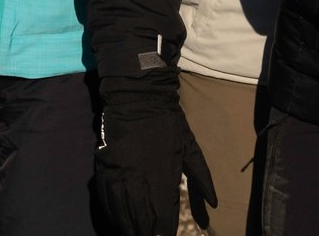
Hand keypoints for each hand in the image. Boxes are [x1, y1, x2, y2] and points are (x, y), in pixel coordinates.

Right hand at [93, 104, 217, 235]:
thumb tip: (214, 205)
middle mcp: (140, 179)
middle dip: (146, 233)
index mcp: (164, 175)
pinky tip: (118, 223)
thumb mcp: (190, 148)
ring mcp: (119, 175)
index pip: (163, 215)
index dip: (164, 231)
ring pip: (122, 213)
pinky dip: (112, 214)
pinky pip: (106, 200)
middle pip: (141, 219)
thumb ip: (202, 179)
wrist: (138, 97)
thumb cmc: (168, 123)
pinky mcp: (104, 169)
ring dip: (128, 229)